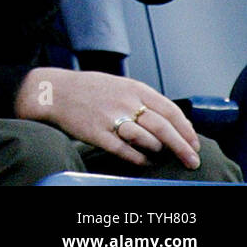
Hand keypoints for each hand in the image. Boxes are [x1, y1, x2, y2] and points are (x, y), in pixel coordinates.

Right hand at [16, 67, 200, 169]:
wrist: (53, 92)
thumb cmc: (88, 89)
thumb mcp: (119, 85)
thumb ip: (143, 99)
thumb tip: (172, 121)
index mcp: (133, 88)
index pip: (170, 110)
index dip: (186, 129)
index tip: (194, 143)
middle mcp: (124, 102)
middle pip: (163, 128)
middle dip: (182, 147)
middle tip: (192, 161)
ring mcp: (110, 118)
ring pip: (147, 140)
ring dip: (158, 150)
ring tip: (160, 155)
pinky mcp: (97, 134)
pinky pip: (125, 151)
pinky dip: (139, 159)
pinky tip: (144, 161)